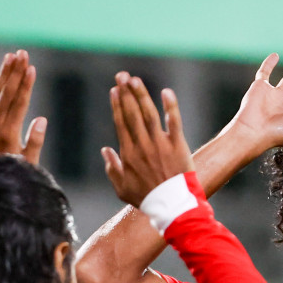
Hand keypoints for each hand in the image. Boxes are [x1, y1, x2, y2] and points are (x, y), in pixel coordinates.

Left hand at [0, 50, 46, 164]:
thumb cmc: (11, 177)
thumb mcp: (27, 165)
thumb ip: (34, 142)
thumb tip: (41, 119)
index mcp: (8, 134)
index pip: (19, 103)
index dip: (26, 85)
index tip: (31, 68)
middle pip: (6, 93)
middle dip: (15, 72)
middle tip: (22, 54)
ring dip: (3, 74)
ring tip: (11, 57)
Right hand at [102, 74, 193, 208]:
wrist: (171, 207)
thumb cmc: (146, 199)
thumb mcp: (122, 189)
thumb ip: (112, 169)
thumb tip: (105, 150)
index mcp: (128, 154)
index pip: (121, 123)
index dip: (117, 105)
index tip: (114, 90)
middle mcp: (142, 146)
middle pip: (132, 114)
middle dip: (126, 93)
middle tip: (122, 76)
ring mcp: (160, 144)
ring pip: (149, 114)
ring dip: (142, 95)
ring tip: (136, 79)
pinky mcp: (178, 145)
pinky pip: (174, 122)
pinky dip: (170, 106)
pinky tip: (166, 92)